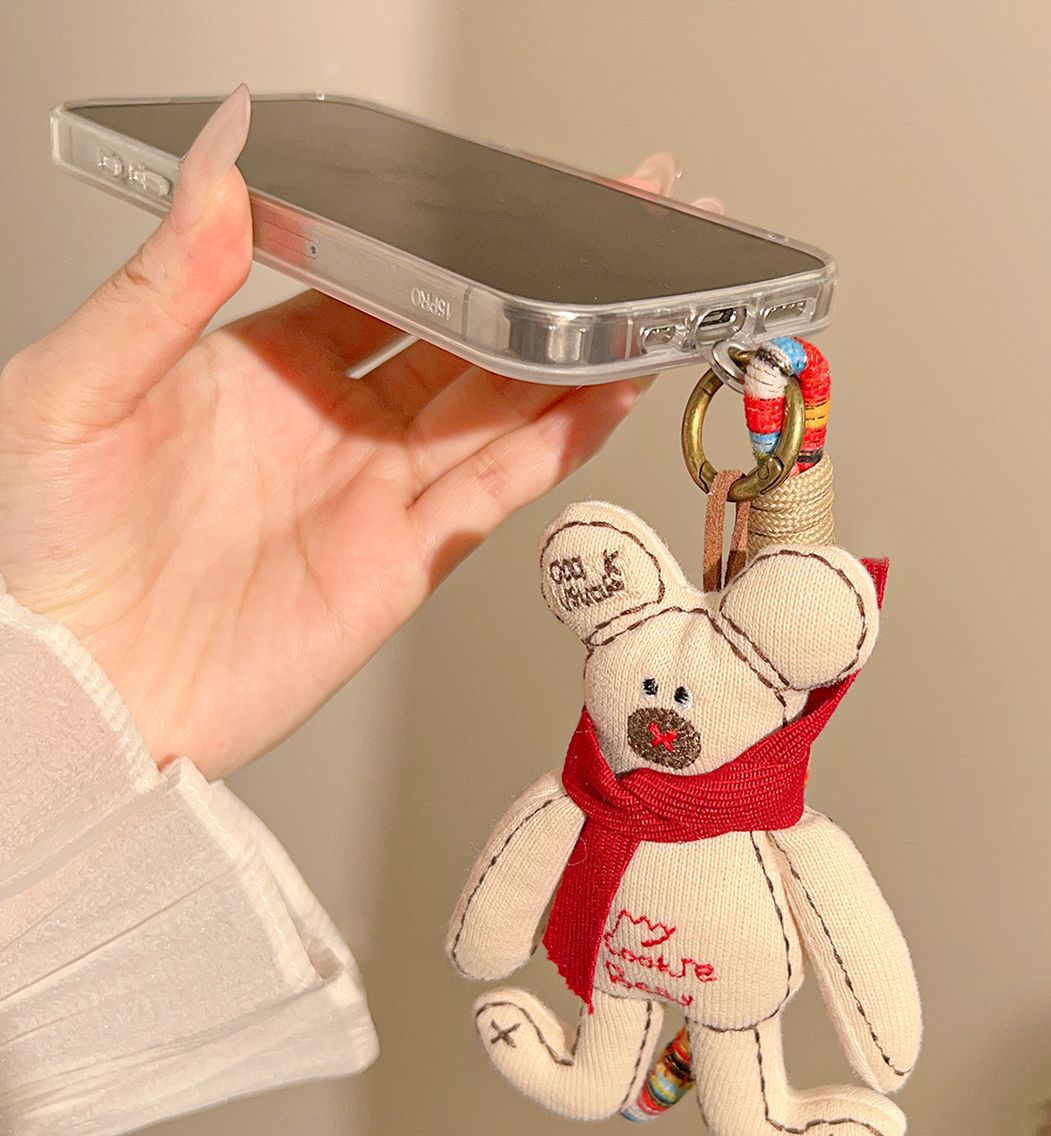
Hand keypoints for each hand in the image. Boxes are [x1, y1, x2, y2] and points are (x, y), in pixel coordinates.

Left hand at [0, 86, 716, 779]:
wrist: (80, 695)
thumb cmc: (48, 555)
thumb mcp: (76, 388)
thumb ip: (159, 281)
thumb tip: (216, 163)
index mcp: (263, 368)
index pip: (381, 284)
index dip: (445, 241)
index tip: (499, 199)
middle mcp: (333, 427)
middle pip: (460, 341)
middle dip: (534, 287)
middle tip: (601, 234)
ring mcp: (375, 493)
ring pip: (497, 410)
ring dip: (566, 359)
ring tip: (631, 305)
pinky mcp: (404, 561)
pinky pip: (496, 488)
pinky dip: (555, 442)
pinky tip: (599, 395)